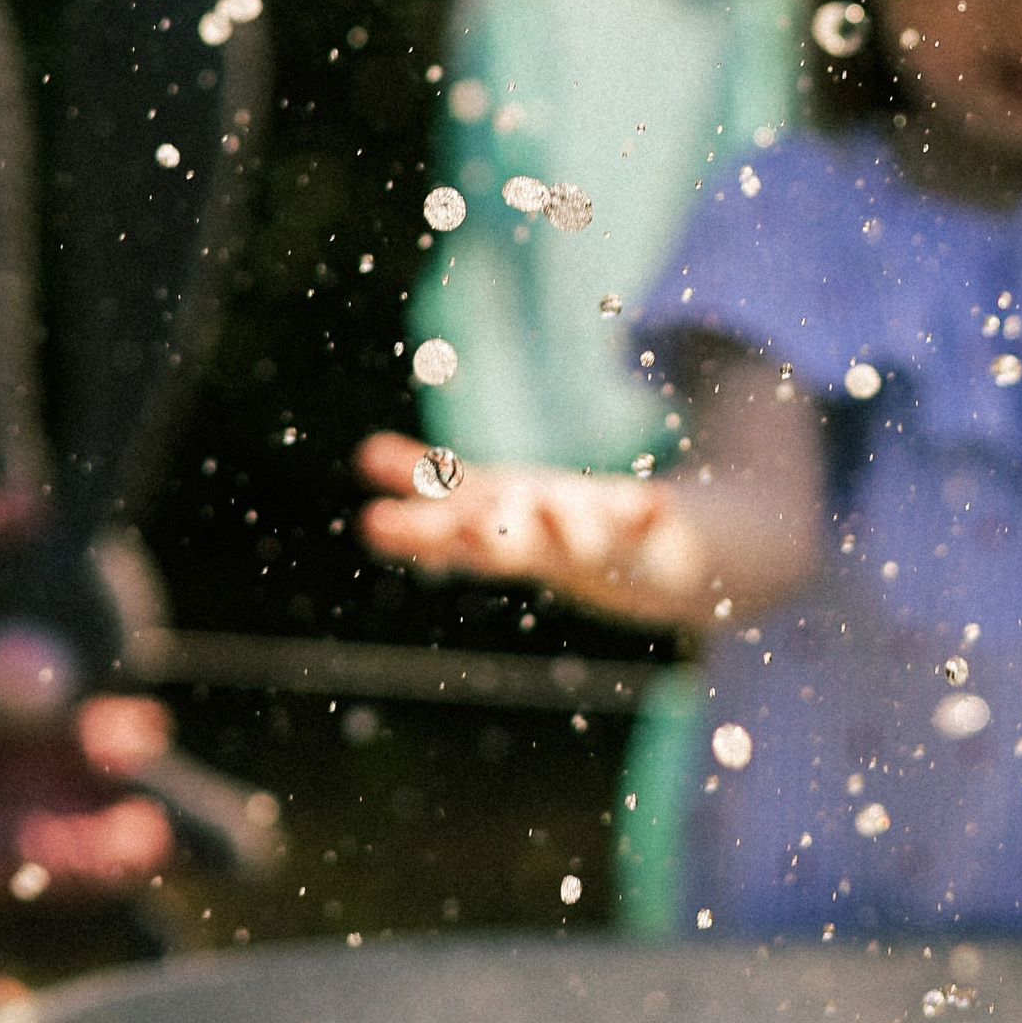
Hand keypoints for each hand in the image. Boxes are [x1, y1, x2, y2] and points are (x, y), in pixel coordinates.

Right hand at [353, 431, 706, 624]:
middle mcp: (539, 545)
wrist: (652, 569)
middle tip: (463, 525)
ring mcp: (591, 543)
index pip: (447, 535)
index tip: (372, 522)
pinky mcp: (642, 531)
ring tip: (544, 504)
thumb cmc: (557, 527)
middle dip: (483, 536)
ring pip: (570, 541)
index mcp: (498, 533)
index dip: (413, 529)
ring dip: (559, 527)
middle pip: (504, 546)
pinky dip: (647, 516)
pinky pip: (644, 524)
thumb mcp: (488, 497)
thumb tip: (366, 453)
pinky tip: (656, 503)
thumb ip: (428, 478)